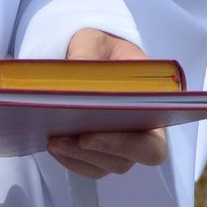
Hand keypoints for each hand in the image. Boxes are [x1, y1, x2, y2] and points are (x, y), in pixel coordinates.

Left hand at [46, 26, 168, 180]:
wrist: (97, 56)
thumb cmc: (107, 50)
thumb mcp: (97, 40)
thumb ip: (87, 51)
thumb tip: (74, 69)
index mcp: (154, 110)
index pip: (152, 146)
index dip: (124, 147)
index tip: (89, 136)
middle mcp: (141, 135)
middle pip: (123, 161)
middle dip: (91, 153)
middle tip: (59, 139)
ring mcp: (119, 147)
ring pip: (102, 166)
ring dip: (76, 157)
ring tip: (52, 140)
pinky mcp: (98, 151)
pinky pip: (86, 165)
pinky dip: (69, 158)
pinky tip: (52, 143)